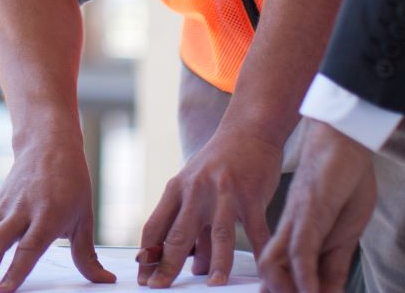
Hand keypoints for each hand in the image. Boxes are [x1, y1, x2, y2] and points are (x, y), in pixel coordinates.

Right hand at [0, 132, 115, 292]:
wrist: (49, 142)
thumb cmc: (71, 180)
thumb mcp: (84, 216)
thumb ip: (86, 254)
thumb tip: (104, 280)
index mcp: (48, 214)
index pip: (29, 247)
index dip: (15, 270)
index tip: (3, 291)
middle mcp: (22, 210)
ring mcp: (4, 206)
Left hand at [137, 128, 280, 287]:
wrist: (249, 129)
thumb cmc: (219, 161)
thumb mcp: (196, 186)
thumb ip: (192, 223)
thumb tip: (192, 264)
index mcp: (177, 189)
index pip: (155, 227)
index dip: (147, 254)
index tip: (142, 277)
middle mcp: (196, 191)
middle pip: (179, 234)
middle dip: (168, 265)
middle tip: (158, 288)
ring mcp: (224, 193)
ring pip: (218, 235)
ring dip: (216, 264)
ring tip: (212, 286)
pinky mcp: (252, 195)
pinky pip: (255, 230)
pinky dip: (259, 252)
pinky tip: (262, 270)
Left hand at [257, 121, 376, 292]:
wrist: (345, 137)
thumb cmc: (345, 178)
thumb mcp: (344, 230)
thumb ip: (333, 261)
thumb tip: (329, 290)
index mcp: (297, 234)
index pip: (285, 273)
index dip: (288, 292)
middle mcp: (290, 228)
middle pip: (270, 270)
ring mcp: (296, 218)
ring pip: (274, 264)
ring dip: (285, 291)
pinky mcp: (309, 209)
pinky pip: (300, 249)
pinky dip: (304, 276)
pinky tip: (311, 292)